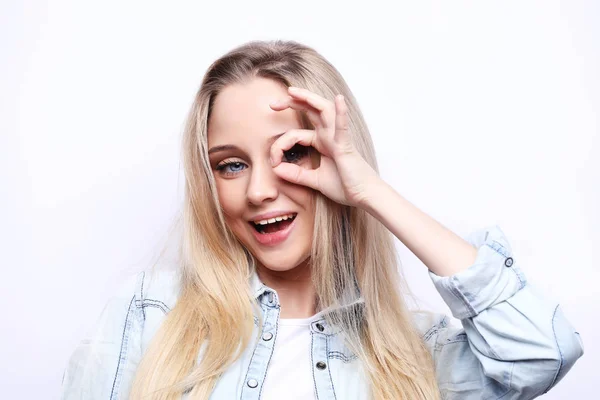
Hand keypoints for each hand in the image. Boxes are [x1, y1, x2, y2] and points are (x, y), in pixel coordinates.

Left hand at [269, 86, 378, 207]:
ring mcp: (338, 138)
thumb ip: (296, 174)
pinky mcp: (346, 146)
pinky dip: (341, 113)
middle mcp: (330, 135)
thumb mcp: (315, 180)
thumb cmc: (345, 186)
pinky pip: (343, 127)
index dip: (279, 146)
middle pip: (311, 111)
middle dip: (292, 102)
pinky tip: (338, 99)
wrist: (365, 196)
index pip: (295, 134)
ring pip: (324, 110)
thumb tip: (276, 170)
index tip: (273, 162)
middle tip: (272, 103)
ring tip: (292, 91)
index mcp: (322, 142)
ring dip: (309, 98)